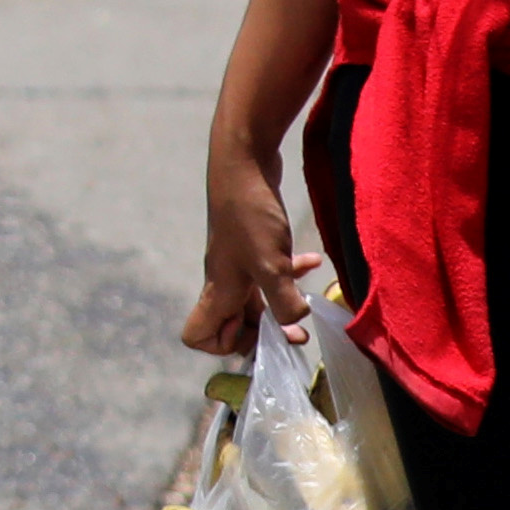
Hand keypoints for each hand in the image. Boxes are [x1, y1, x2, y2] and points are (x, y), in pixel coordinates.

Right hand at [187, 134, 308, 355]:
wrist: (243, 163)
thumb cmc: (249, 214)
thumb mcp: (270, 264)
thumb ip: (282, 300)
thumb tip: (295, 322)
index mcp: (219, 290)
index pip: (199, 335)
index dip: (226, 347)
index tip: (261, 341)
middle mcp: (224, 280)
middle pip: (232, 322)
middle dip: (265, 333)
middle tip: (295, 336)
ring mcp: (239, 260)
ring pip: (255, 298)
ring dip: (281, 305)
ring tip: (308, 305)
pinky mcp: (255, 242)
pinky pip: (270, 270)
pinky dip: (290, 272)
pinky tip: (310, 262)